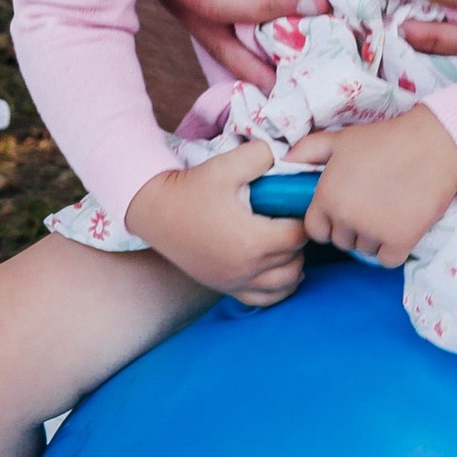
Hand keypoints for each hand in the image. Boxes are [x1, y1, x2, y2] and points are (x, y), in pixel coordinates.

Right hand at [125, 140, 308, 308]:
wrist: (154, 211)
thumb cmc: (190, 189)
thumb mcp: (225, 165)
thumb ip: (261, 156)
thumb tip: (286, 157)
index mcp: (252, 240)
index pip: (299, 235)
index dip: (302, 219)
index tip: (294, 205)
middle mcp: (247, 268)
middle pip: (295, 259)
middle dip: (299, 239)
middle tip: (289, 218)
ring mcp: (236, 282)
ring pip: (286, 284)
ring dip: (293, 263)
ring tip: (284, 242)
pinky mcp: (225, 287)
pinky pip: (265, 300)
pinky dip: (279, 287)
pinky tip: (277, 268)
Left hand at [294, 110, 456, 270]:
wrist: (433, 146)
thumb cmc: (386, 140)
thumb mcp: (342, 139)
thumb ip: (309, 150)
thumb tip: (285, 159)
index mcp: (327, 196)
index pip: (315, 230)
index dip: (329, 222)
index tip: (345, 211)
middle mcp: (345, 217)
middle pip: (341, 241)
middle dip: (353, 229)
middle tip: (373, 206)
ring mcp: (372, 231)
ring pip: (365, 250)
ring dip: (375, 238)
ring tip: (390, 211)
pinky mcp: (400, 241)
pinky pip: (387, 260)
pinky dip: (395, 249)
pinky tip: (402, 227)